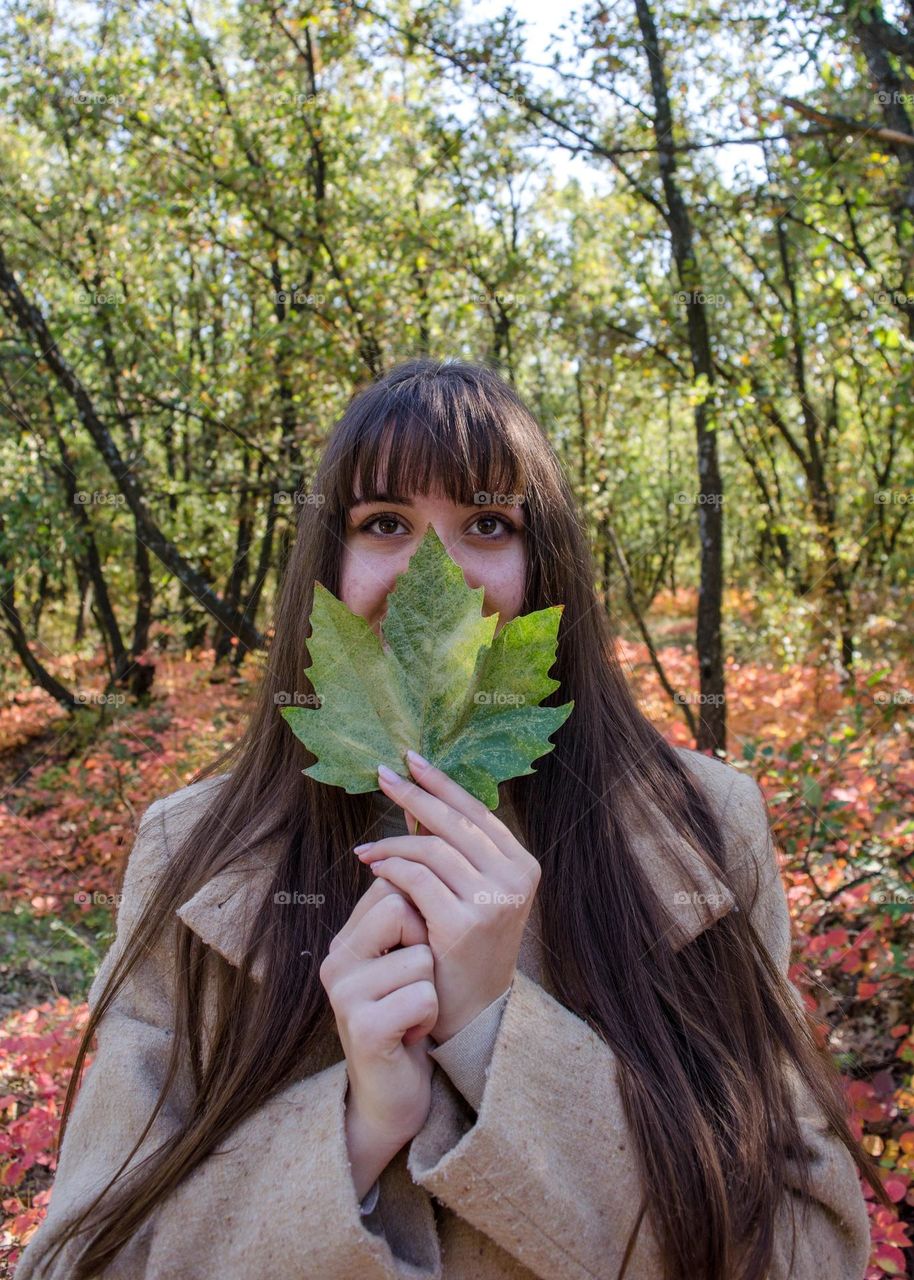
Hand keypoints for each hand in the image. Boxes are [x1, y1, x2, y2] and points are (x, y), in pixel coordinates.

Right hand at [320, 876, 438, 1152]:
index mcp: (344, 940)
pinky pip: (422, 996)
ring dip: (431, 988)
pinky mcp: (365, 1028)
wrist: (391, 1095)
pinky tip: (412, 1035)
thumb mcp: (400, 961)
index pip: (390, 887)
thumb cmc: (406, 1018)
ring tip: (413, 1013)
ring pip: (420, 956)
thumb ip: (403, 915)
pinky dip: (429, 1015)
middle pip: (400, 908)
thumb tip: (426, 848)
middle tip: (413, 983)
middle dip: (425, 945)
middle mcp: (336, 961)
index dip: (418, 914)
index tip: (414, 952)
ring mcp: (345, 995)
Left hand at [354, 752, 540, 1042]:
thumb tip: (415, 801)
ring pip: (431, 849)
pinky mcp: (464, 923)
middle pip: (453, 822)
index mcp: (522, 865)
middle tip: (382, 776)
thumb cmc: (465, 949)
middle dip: (413, 795)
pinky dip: (390, 868)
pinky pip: (416, 879)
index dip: (442, 783)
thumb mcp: (470, 893)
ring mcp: (492, 901)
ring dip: (391, 843)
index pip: (477, 811)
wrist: (471, 1013)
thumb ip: (452, 850)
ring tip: (365, 848)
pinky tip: (373, 868)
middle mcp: (514, 878)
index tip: (411, 761)